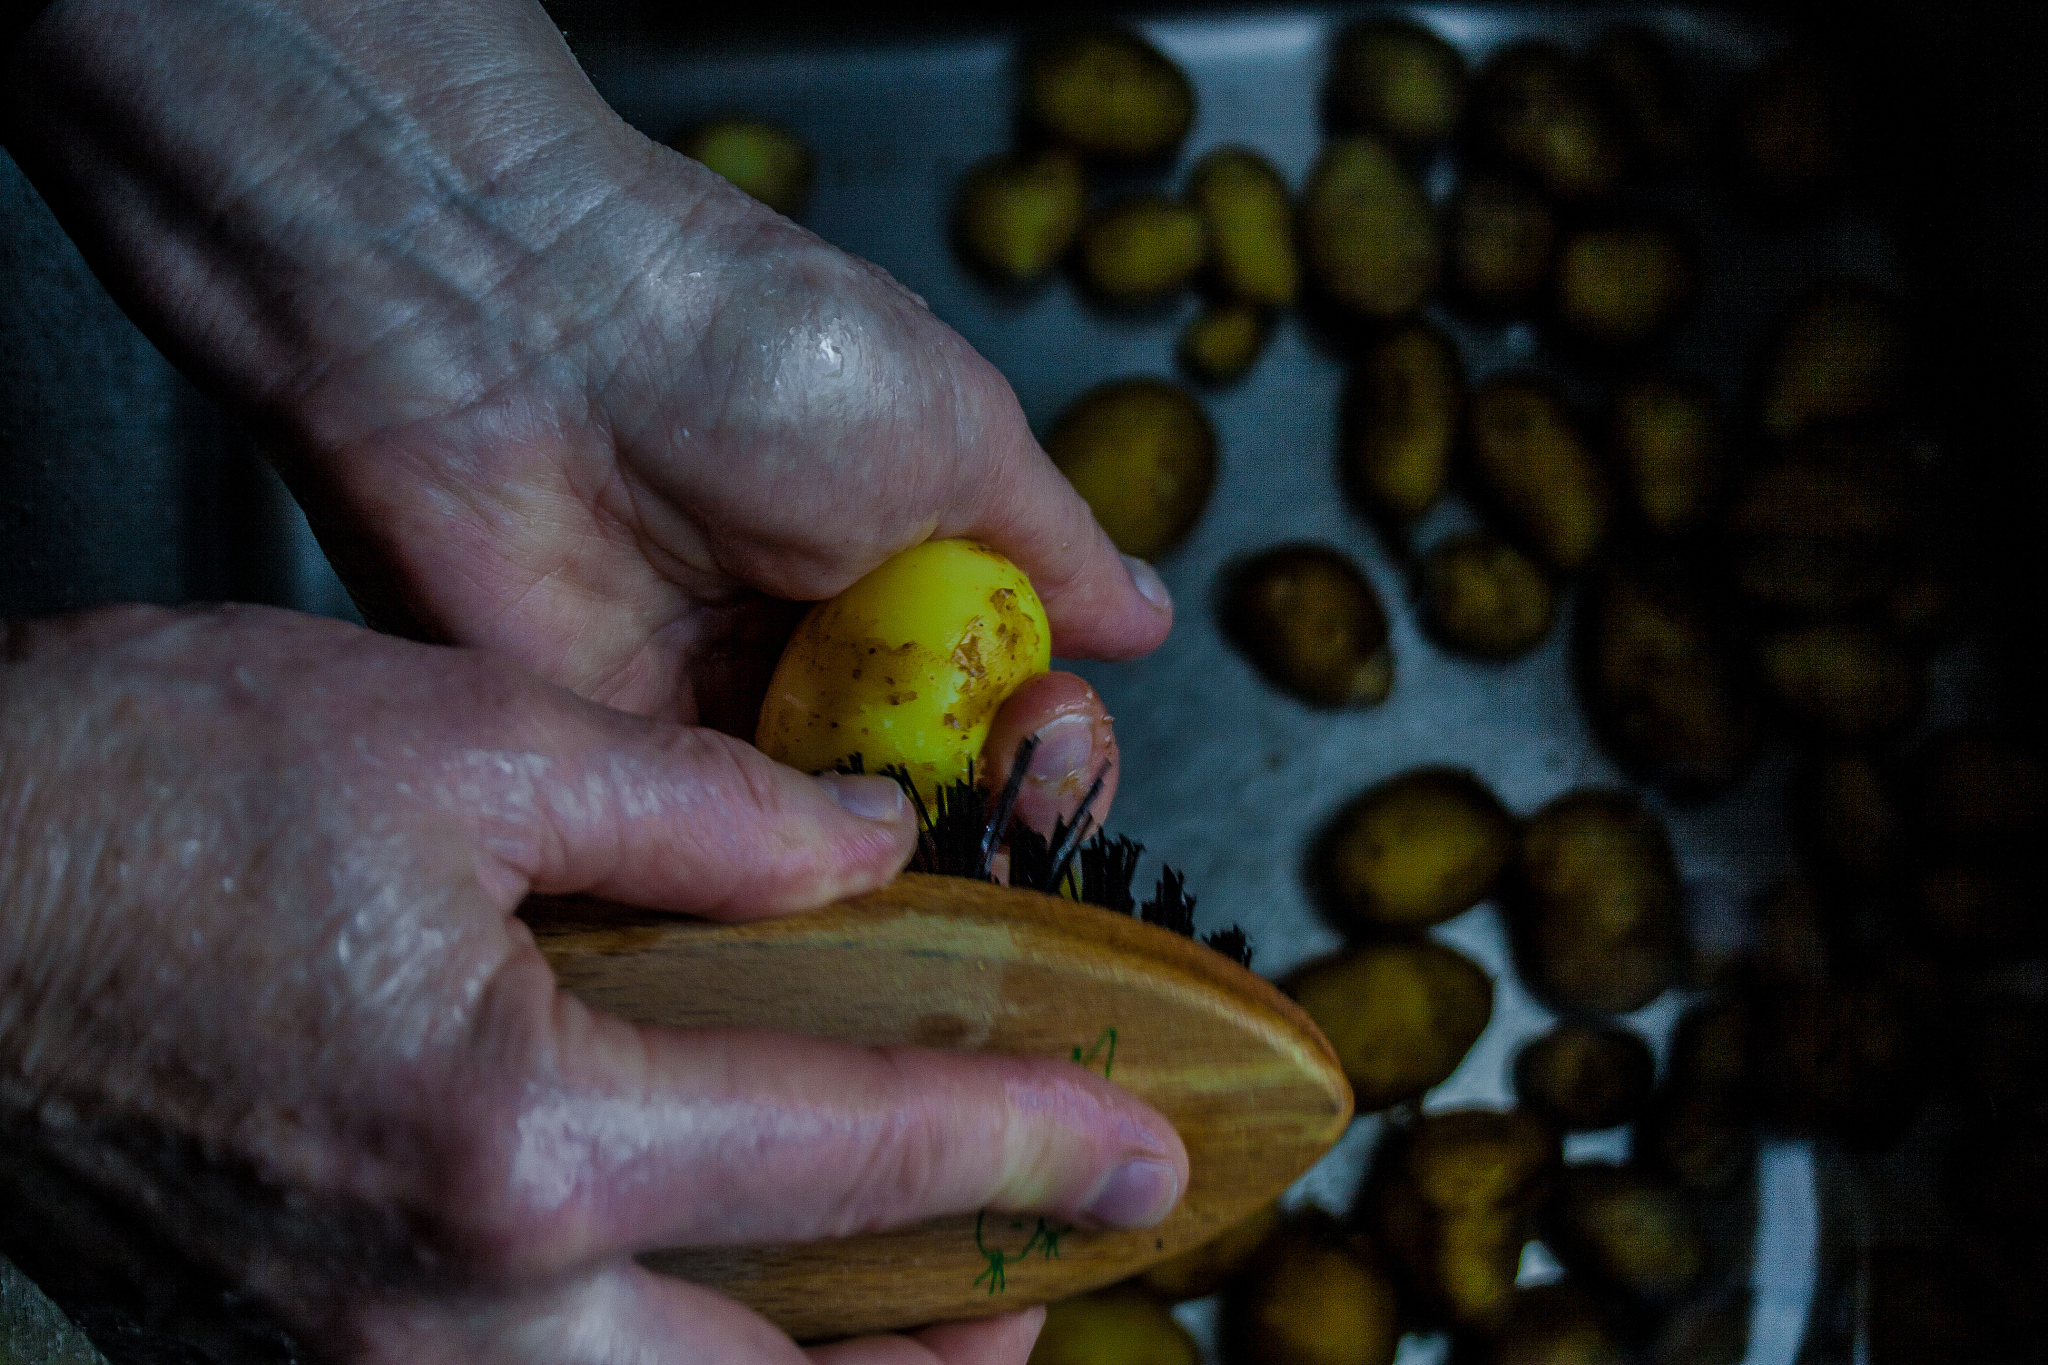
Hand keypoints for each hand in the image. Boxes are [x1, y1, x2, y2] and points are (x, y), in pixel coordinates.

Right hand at [0, 605, 1186, 1362]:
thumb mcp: (460, 738)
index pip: (858, 1156)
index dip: (1032, 1150)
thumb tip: (866, 842)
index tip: (1144, 1152)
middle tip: (1040, 1270)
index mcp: (520, 1133)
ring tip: (911, 1318)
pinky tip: (710, 1314)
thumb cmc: (149, 795)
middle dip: (952, 1351)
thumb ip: (704, 803)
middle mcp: (453, 1311)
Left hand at [3, 0, 1169, 791]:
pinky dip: (770, 889)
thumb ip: (1055, 549)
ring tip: (926, 838)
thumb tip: (1145, 615)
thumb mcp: (957, 428)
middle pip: (925, 786)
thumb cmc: (756, 348)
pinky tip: (828, 900)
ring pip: (824, 840)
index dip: (1049, 742)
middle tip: (1013, 798)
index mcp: (899, 562)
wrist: (521, 333)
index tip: (1058, 734)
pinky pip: (706, 861)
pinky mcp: (606, 761)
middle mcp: (807, 648)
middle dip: (991, 812)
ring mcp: (705, 710)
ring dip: (891, 858)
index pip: (1003, 702)